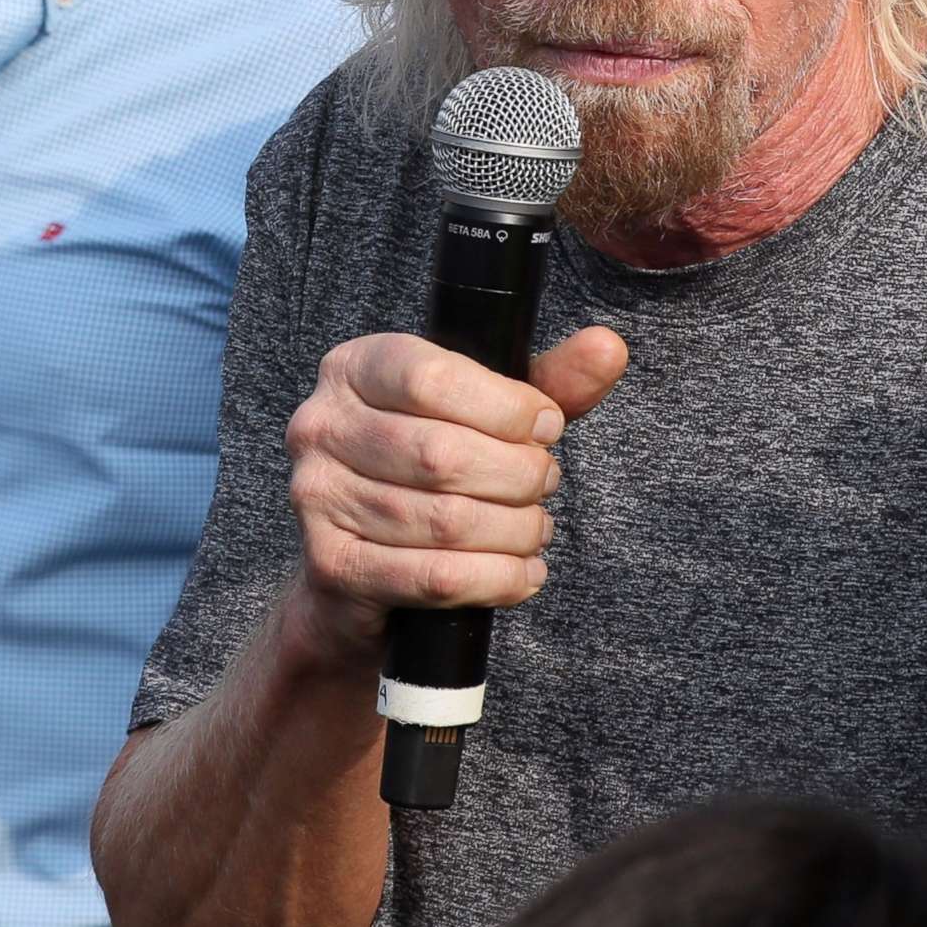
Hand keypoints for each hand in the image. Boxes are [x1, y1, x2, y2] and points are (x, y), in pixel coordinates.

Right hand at [284, 326, 629, 661]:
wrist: (362, 570)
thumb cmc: (430, 471)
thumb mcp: (487, 414)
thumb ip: (549, 382)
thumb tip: (608, 347)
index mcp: (355, 367)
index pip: (433, 378)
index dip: (507, 407)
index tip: (548, 426)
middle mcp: (320, 425)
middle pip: (442, 454)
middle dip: (518, 476)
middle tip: (545, 485)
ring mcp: (317, 497)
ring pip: (445, 520)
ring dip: (514, 531)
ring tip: (535, 530)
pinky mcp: (332, 565)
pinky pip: (434, 577)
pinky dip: (497, 579)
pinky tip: (523, 574)